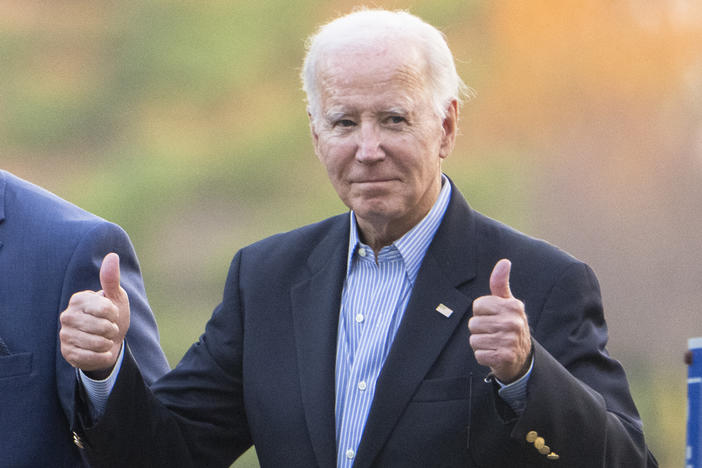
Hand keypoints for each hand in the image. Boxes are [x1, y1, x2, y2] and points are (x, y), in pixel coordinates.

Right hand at [60, 253, 130, 378]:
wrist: (109, 342)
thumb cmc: (112, 317)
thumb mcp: (116, 297)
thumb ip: (111, 279)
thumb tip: (112, 256)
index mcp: (79, 299)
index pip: (105, 308)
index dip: (115, 314)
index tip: (112, 313)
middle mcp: (67, 316)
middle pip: (103, 327)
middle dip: (113, 330)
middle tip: (109, 328)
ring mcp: (65, 335)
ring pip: (98, 343)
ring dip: (108, 343)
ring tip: (105, 339)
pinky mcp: (68, 353)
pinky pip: (92, 357)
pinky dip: (103, 356)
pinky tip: (101, 351)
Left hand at [469, 259, 531, 382]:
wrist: (521, 358)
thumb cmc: (509, 325)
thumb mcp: (507, 304)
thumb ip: (501, 283)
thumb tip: (504, 262)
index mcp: (513, 306)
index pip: (477, 305)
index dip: (481, 313)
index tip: (493, 317)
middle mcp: (513, 322)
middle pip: (473, 324)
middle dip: (479, 330)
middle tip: (493, 333)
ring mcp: (510, 341)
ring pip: (474, 340)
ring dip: (481, 344)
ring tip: (494, 343)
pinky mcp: (505, 357)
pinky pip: (478, 354)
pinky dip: (483, 356)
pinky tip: (495, 354)